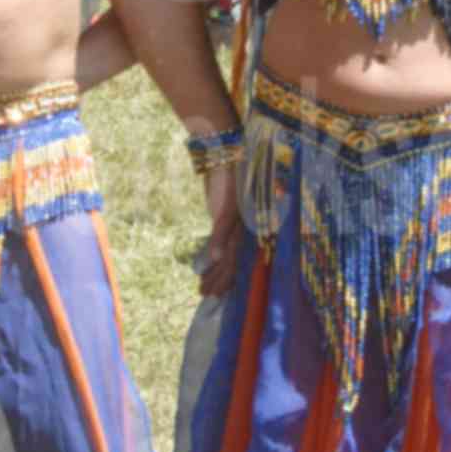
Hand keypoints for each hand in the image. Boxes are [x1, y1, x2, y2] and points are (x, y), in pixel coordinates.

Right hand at [197, 160, 243, 296]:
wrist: (225, 155)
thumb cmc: (224, 183)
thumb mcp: (221, 211)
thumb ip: (220, 231)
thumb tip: (214, 251)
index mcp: (244, 230)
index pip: (238, 261)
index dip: (226, 279)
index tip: (215, 293)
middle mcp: (245, 228)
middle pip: (235, 262)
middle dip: (220, 281)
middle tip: (205, 296)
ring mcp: (239, 220)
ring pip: (230, 253)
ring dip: (217, 272)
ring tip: (204, 287)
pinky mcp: (231, 208)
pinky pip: (223, 231)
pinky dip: (218, 246)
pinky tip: (213, 261)